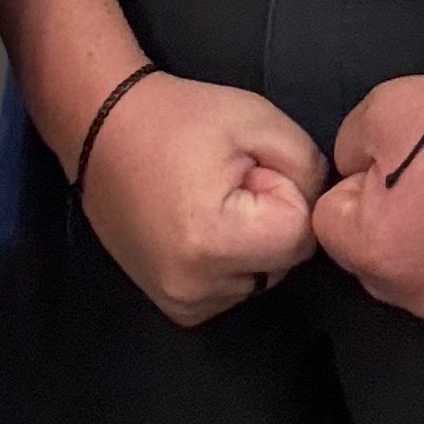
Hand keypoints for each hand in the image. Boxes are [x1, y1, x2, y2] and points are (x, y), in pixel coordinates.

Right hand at [80, 74, 327, 326]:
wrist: (102, 128)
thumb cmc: (177, 117)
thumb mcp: (256, 118)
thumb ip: (306, 165)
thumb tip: (321, 205)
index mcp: (214, 241)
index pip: (300, 234)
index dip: (285, 190)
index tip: (252, 166)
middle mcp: (196, 287)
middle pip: (283, 261)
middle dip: (271, 218)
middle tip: (229, 179)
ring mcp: (182, 303)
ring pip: (262, 277)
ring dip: (252, 242)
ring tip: (209, 198)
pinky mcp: (176, 307)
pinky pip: (233, 288)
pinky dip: (231, 260)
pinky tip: (200, 224)